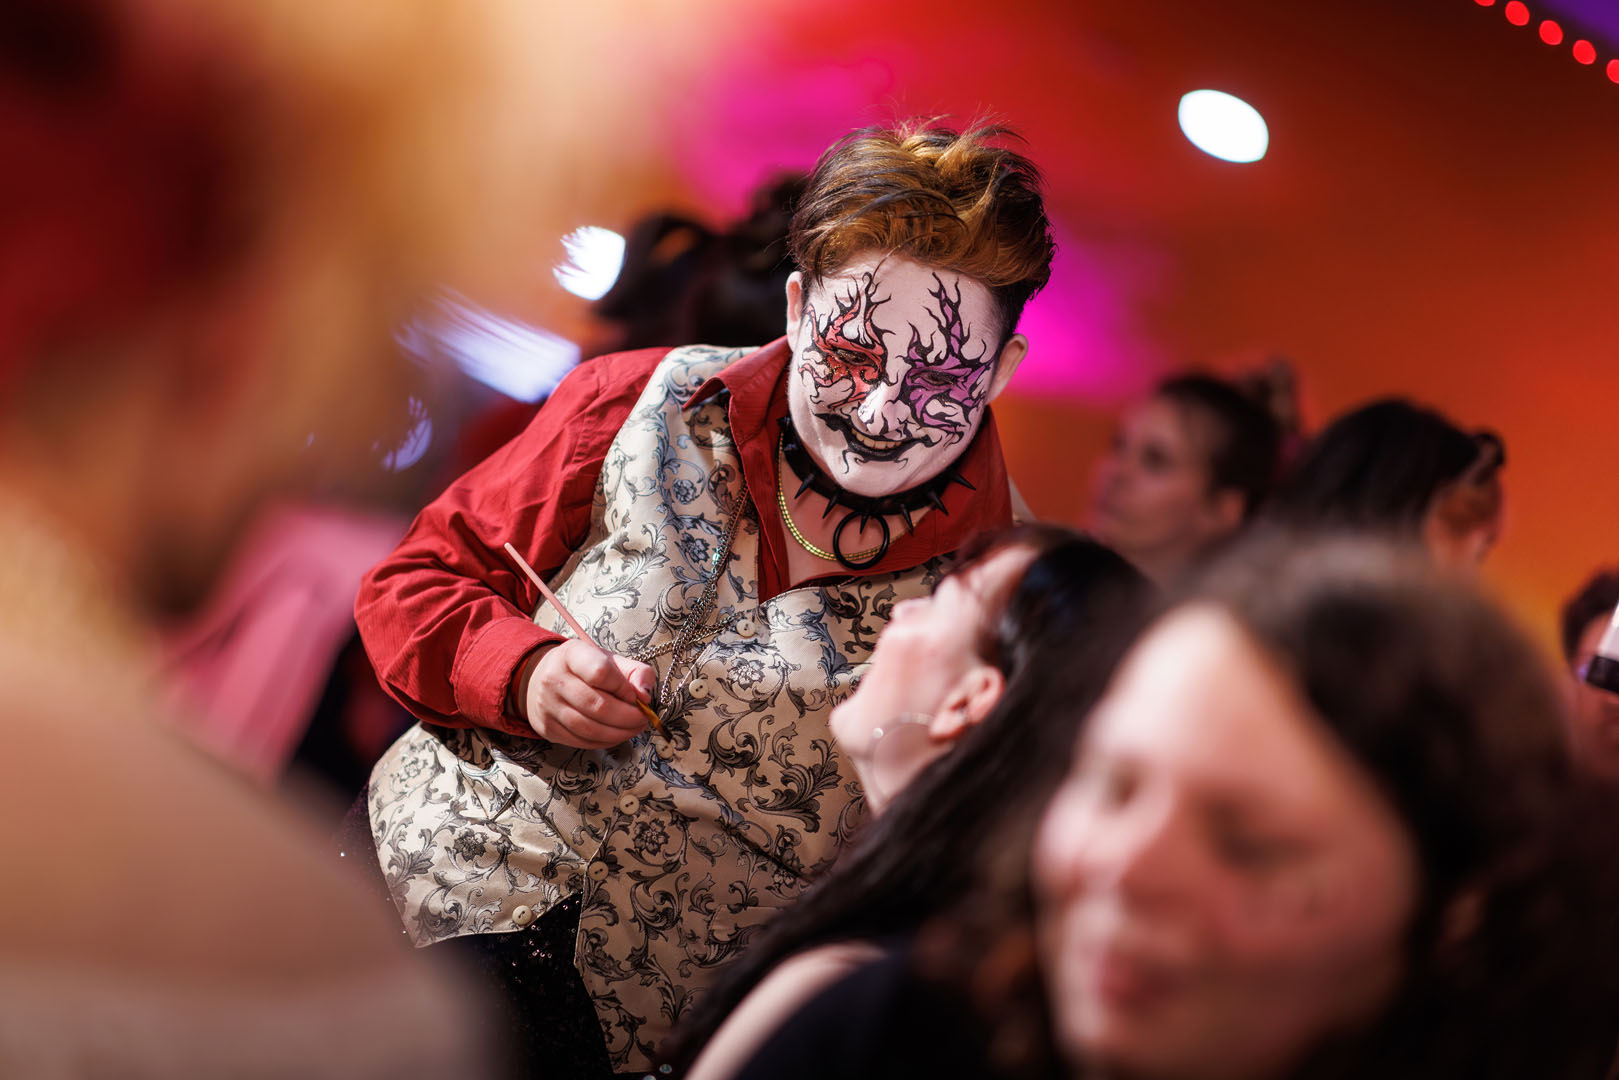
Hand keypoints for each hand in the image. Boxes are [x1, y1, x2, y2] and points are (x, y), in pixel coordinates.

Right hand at [515, 640, 657, 747]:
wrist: (544, 677)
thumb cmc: (584, 669)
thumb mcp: (610, 659)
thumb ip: (635, 671)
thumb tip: (644, 695)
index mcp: (572, 655)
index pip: (600, 672)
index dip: (623, 688)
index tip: (635, 695)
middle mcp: (554, 679)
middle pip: (597, 705)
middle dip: (627, 717)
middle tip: (642, 718)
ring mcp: (547, 705)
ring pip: (589, 728)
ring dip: (619, 733)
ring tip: (634, 728)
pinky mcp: (547, 727)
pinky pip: (581, 741)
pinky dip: (604, 742)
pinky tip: (616, 735)